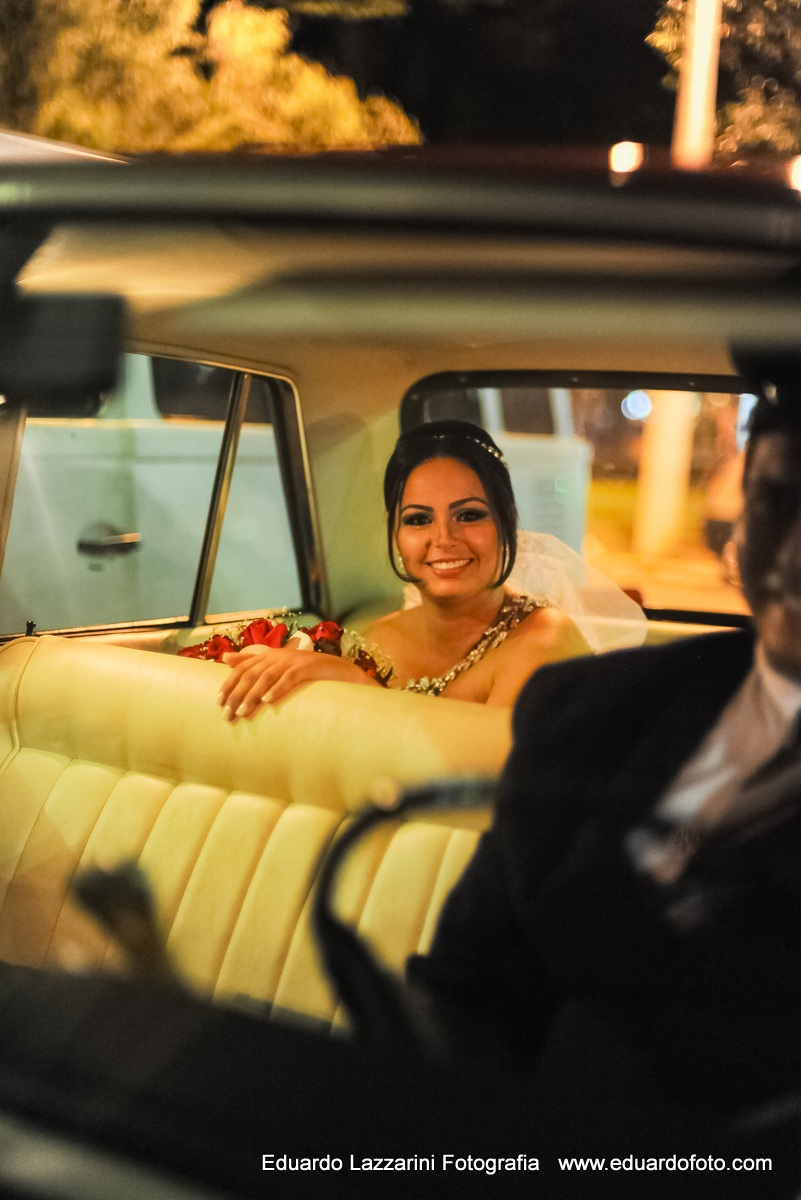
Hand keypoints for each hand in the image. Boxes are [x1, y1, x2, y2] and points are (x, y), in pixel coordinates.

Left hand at [217, 645, 375, 719]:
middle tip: (228, 715)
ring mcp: (293, 660)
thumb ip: (253, 661)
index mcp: (269, 655)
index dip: (229, 683)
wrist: (339, 671)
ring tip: (242, 712)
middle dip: (237, 695)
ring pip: (266, 677)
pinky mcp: (307, 667)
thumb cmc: (306, 673)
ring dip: (252, 696)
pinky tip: (268, 702)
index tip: (219, 701)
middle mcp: (278, 655)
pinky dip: (277, 689)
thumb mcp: (278, 667)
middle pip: (251, 674)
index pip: (242, 668)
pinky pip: (289, 678)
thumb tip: (225, 658)